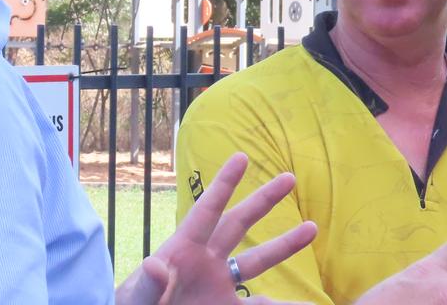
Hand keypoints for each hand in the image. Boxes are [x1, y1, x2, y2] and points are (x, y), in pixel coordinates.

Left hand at [115, 152, 316, 304]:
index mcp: (182, 252)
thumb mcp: (135, 300)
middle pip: (239, 224)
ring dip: (285, 246)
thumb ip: (146, 286)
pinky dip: (285, 302)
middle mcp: (205, 264)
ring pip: (258, 261)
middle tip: (289, 177)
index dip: (224, 184)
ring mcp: (219, 287)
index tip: (242, 157)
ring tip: (312, 228)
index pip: (206, 211)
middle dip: (263, 200)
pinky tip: (307, 299)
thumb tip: (154, 264)